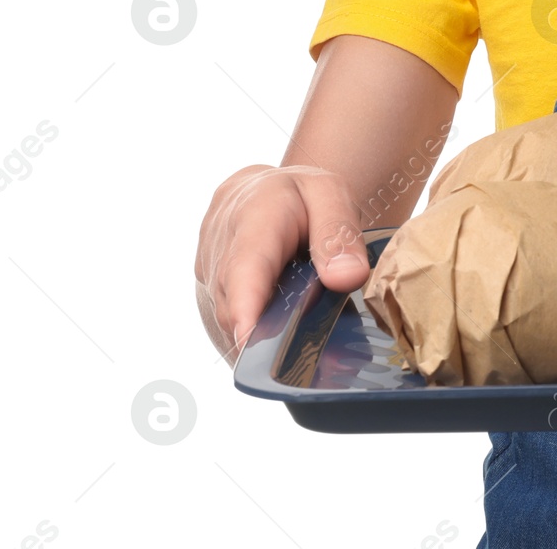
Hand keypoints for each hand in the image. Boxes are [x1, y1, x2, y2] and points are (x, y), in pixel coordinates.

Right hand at [194, 163, 372, 363]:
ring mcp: (208, 277)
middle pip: (237, 303)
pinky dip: (258, 338)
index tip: (250, 338)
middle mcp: (220, 251)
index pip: (246, 265)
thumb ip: (339, 234)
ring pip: (232, 321)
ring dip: (263, 339)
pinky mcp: (209, 298)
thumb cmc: (298, 195)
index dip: (247, 305)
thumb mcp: (329, 194)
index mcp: (255, 217)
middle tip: (307, 364)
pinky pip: (231, 326)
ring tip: (303, 354)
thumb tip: (348, 278)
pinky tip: (287, 342)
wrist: (257, 193)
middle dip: (266, 336)